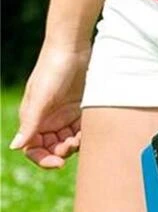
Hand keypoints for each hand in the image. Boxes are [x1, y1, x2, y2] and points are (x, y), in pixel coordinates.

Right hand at [11, 43, 90, 168]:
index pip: (33, 148)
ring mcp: (65, 116)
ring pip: (70, 143)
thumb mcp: (41, 97)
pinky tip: (89, 130)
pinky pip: (83, 132)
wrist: (73, 48)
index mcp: (33, 118)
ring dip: (76, 145)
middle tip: (72, 144)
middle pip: (53, 148)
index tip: (58, 163)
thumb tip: (15, 147)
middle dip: (62, 151)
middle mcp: (48, 120)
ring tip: (80, 136)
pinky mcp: (80, 112)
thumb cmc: (52, 69)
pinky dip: (86, 136)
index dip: (43, 159)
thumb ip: (30, 123)